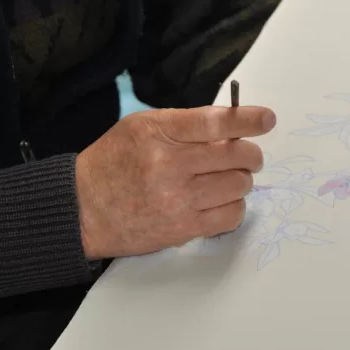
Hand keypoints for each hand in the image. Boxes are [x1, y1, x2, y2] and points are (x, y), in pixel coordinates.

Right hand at [75, 106, 275, 259]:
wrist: (81, 210)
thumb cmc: (114, 161)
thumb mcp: (141, 127)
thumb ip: (184, 123)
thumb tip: (232, 124)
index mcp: (159, 133)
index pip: (216, 123)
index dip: (248, 120)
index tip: (267, 119)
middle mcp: (170, 165)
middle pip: (236, 156)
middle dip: (249, 154)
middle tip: (245, 156)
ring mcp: (177, 200)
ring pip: (239, 185)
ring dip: (240, 180)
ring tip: (226, 178)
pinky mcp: (183, 229)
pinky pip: (231, 215)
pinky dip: (234, 206)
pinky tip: (220, 200)